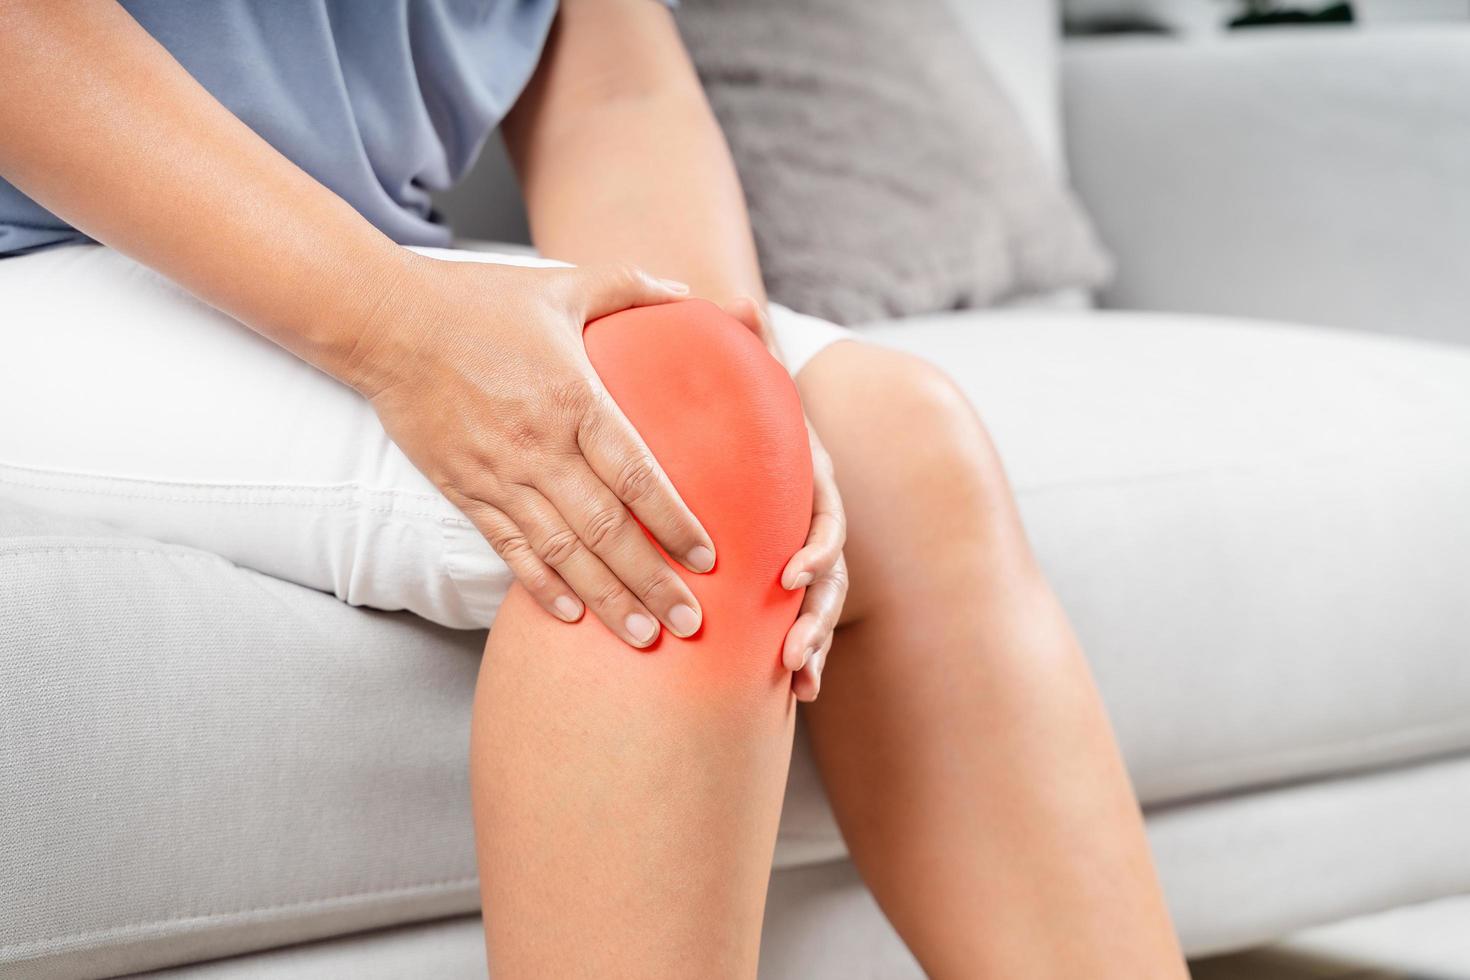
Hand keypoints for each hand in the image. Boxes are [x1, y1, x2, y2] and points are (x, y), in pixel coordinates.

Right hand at [347, 254, 715, 647]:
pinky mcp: (463, 489)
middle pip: (606, 529)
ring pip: (561, 552)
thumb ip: (632, 288)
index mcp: (574, 398)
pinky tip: (570, 618)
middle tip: (691, 622)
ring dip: (605, 599)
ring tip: (644, 637)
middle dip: (652, 581)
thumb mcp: (563, 285)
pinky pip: (508, 548)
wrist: (386, 322)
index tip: (709, 558)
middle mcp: (539, 447)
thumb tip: (690, 293)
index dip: (674, 521)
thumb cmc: (480, 301)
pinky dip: (540, 586)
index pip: (635, 475)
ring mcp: (498, 474)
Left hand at [725, 298, 848, 701]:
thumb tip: (736, 301)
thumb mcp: (745, 371)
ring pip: (820, 605)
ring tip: (796, 680)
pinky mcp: (786, 577)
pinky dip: (800, 655)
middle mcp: (815, 517)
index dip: (817, 546)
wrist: (745, 426)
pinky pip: (800, 620)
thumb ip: (745, 341)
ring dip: (811, 643)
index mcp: (812, 476)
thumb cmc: (742, 400)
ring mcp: (805, 550)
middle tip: (794, 649)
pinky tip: (791, 692)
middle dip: (815, 614)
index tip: (792, 572)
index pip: (827, 514)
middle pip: (830, 573)